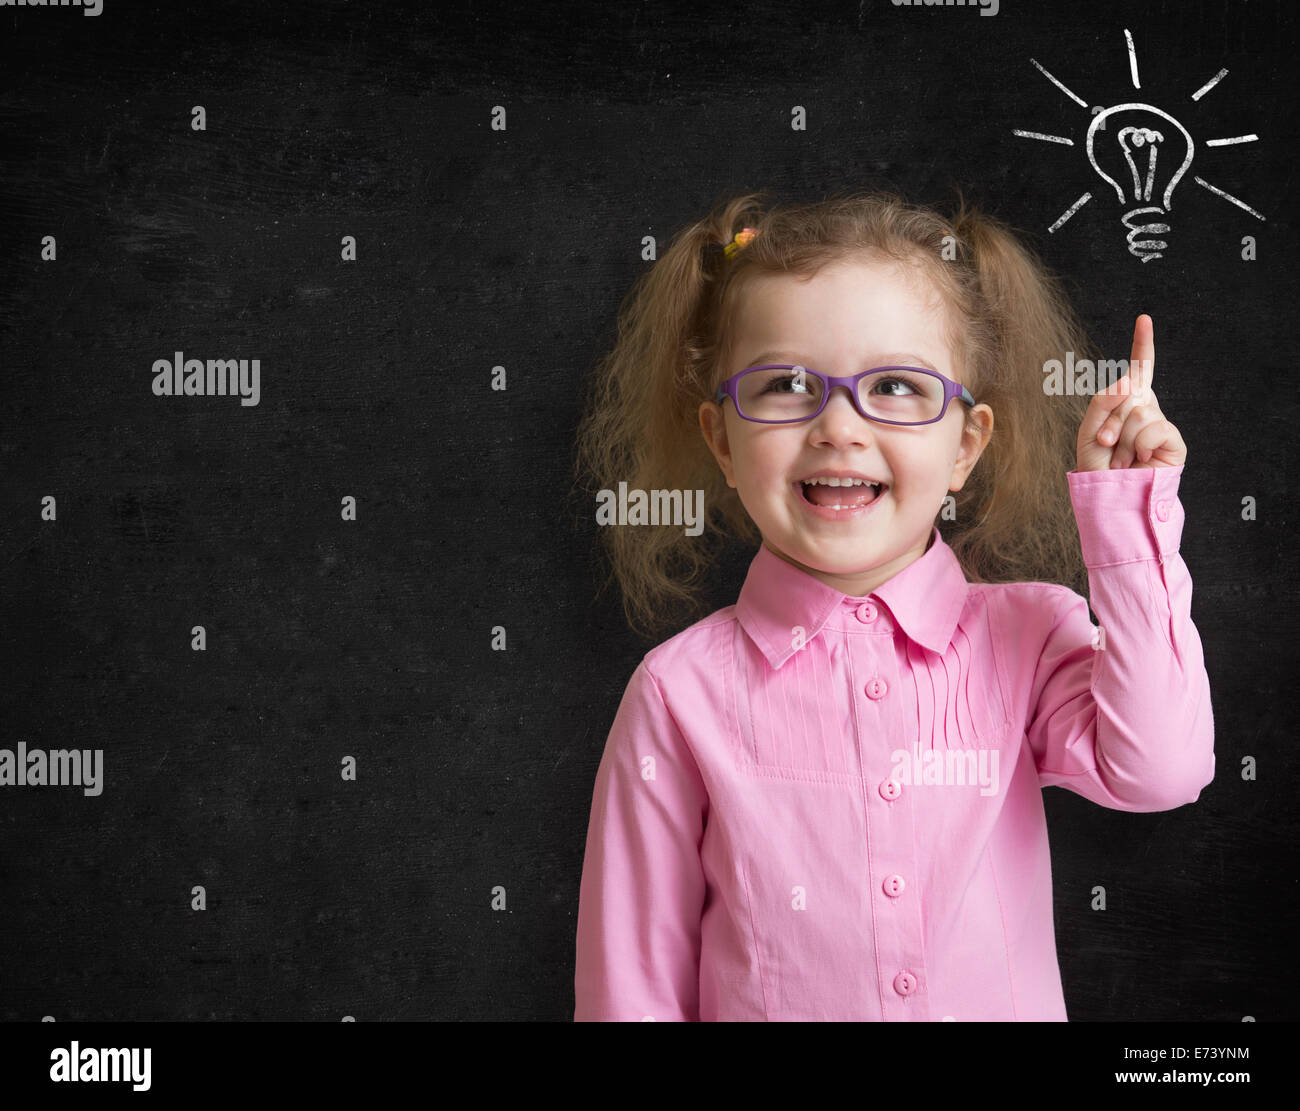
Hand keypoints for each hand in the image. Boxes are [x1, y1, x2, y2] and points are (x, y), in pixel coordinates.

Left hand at [1076, 314, 1186, 471]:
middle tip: (1108, 447)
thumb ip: (1102, 402)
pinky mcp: (1173, 441)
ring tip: (1122, 458)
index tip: (1144, 319)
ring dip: (1122, 440)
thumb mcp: (1089, 431)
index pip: (1138, 370)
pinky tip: (1140, 459)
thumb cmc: (1099, 466)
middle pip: (1129, 395)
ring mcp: (1160, 424)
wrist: (1110, 495)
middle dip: (1110, 423)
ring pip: (1139, 414)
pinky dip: (1139, 445)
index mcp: (1127, 402)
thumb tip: (1128, 378)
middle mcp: (1147, 408)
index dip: (1142, 345)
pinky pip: (1154, 428)